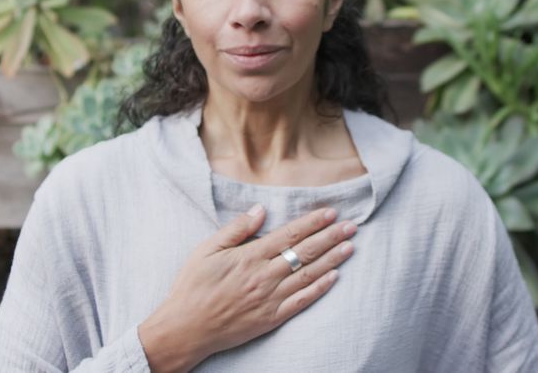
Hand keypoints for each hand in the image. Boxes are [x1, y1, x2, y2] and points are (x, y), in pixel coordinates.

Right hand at [138, 205, 356, 371]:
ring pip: (308, 275)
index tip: (331, 213)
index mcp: (249, 256)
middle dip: (330, 237)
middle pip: (305, 253)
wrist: (186, 328)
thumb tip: (260, 210)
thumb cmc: (193, 286)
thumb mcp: (206, 250)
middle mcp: (264, 276)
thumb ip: (236, 229)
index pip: (289, 235)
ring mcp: (270, 299)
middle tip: (351, 226)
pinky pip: (301, 302)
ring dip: (331, 259)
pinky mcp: (271, 318)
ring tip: (350, 247)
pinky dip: (319, 289)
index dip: (312, 223)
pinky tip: (334, 278)